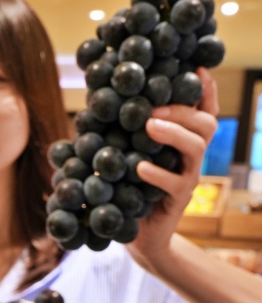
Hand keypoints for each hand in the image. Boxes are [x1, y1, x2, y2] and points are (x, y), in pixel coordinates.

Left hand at [126, 67, 218, 270]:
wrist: (136, 234)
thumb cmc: (130, 188)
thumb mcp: (126, 155)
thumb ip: (122, 130)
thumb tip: (97, 98)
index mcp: (182, 140)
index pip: (202, 111)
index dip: (204, 91)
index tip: (197, 68)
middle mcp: (191, 155)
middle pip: (205, 123)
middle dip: (183, 108)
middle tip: (154, 106)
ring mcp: (188, 177)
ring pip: (195, 148)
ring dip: (173, 132)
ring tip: (149, 126)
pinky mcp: (178, 200)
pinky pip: (175, 183)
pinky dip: (157, 174)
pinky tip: (139, 167)